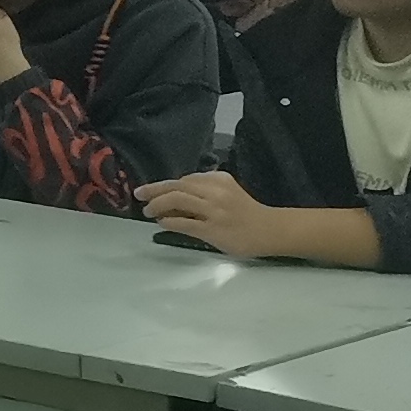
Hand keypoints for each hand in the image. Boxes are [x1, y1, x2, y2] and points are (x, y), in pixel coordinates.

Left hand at [131, 171, 306, 262]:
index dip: (166, 185)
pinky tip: (162, 223)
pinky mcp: (213, 230)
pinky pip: (185, 223)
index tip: (153, 191)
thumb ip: (204, 191)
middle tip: (139, 194)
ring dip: (157, 204)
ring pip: (177, 200)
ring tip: (148, 211)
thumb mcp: (227, 193)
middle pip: (177, 186)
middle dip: (154, 189)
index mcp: (219, 179)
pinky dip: (169, 221)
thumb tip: (172, 197)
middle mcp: (216, 192)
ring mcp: (215, 211)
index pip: (185, 179)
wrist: (271, 230)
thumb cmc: (246, 212)